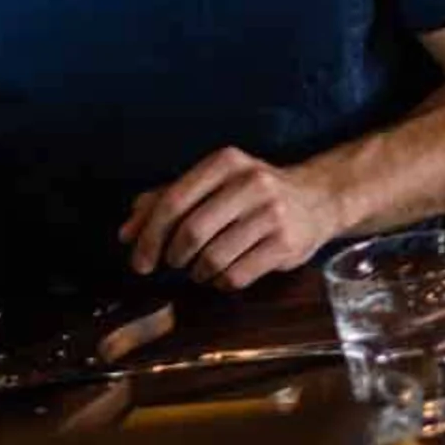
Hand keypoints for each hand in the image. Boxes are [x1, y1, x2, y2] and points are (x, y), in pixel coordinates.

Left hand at [121, 146, 338, 289]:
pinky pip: (234, 277)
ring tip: (203, 267)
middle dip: (172, 257)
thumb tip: (126, 232)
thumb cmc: (251, 194)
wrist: (318, 198)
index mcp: (226, 162)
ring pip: (211, 260)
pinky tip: (226, 272)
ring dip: (198, 272)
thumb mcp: (212, 184)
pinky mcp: (285, 244)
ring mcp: (272, 214)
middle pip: (190, 233)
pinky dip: (221, 282)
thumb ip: (165, 200)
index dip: (148, 236)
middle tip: (172, 263)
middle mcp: (252, 183)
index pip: (173, 201)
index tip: (139, 260)